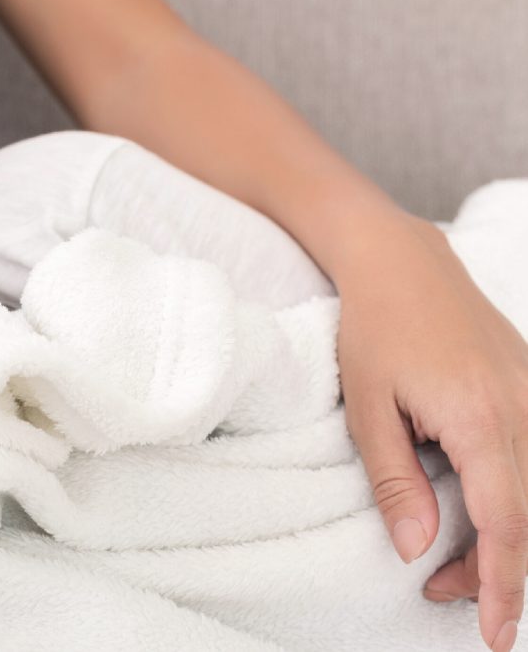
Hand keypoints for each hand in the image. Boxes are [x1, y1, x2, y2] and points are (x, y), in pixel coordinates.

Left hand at [338, 212, 527, 651]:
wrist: (402, 263)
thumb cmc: (374, 330)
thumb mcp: (366, 409)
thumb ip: (395, 483)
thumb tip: (416, 549)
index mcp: (480, 419)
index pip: (506, 524)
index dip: (503, 586)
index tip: (497, 635)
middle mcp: (524, 410)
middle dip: (497, 570)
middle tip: (440, 592)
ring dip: (506, 538)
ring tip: (453, 563)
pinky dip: (515, 499)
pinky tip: (480, 513)